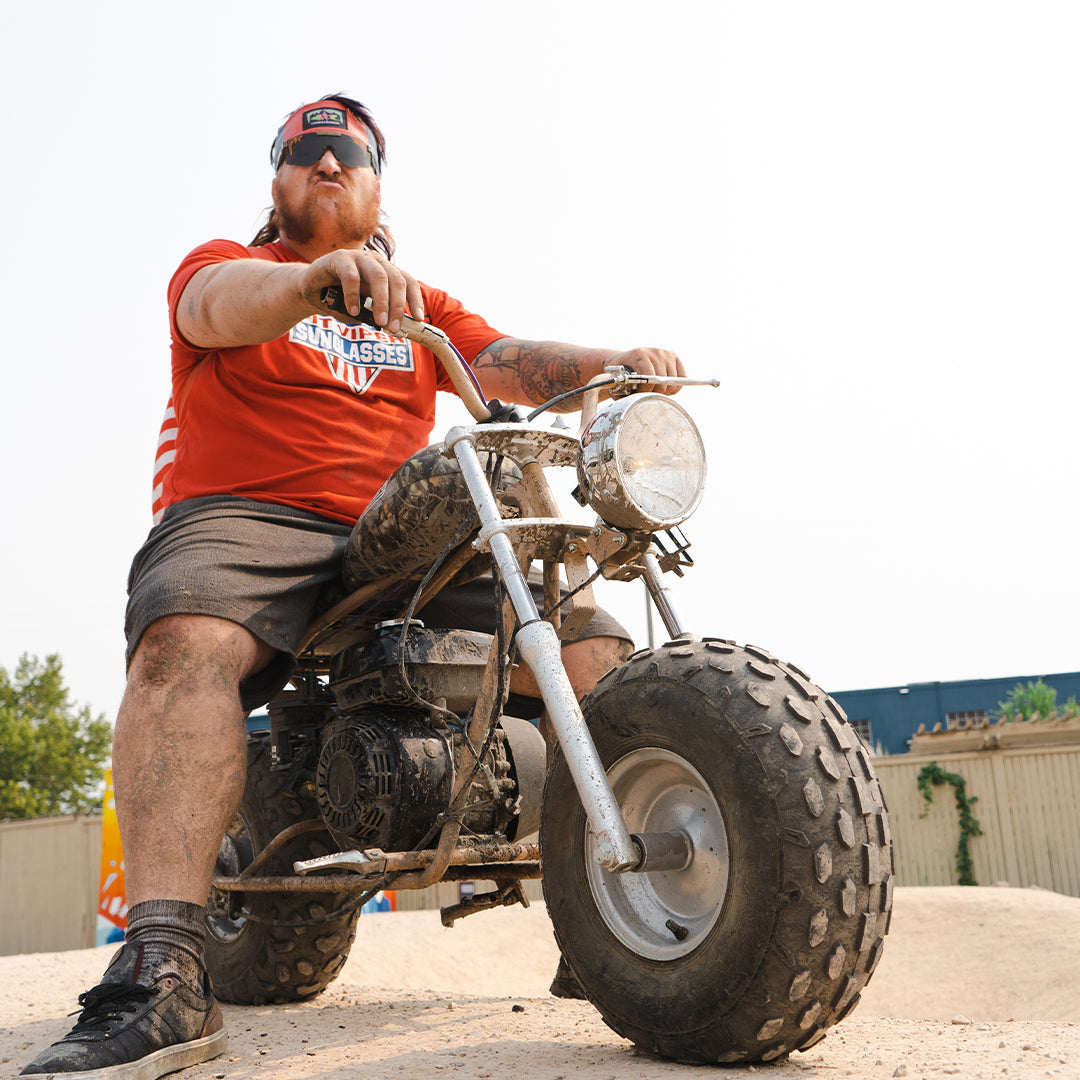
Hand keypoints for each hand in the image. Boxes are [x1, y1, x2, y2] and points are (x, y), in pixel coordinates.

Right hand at [303, 249, 424, 333]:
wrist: (310, 289)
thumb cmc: (340, 300)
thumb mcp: (364, 310)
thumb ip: (378, 315)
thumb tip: (395, 329)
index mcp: (386, 271)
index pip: (408, 281)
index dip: (415, 299)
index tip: (419, 318)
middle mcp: (375, 262)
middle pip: (396, 280)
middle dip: (398, 306)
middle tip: (394, 327)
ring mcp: (358, 257)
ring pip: (378, 276)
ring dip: (381, 302)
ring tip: (379, 323)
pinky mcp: (339, 258)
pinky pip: (351, 277)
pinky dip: (354, 297)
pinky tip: (353, 312)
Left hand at [608, 347, 685, 394]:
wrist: (625, 360)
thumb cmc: (621, 375)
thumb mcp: (617, 382)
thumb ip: (623, 392)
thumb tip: (632, 402)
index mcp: (640, 354)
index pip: (650, 379)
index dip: (645, 392)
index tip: (638, 395)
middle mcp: (655, 351)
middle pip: (663, 382)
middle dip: (655, 392)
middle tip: (646, 394)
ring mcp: (666, 353)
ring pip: (674, 382)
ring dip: (665, 391)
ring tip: (654, 390)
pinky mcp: (674, 356)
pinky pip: (682, 377)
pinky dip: (675, 386)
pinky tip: (664, 386)